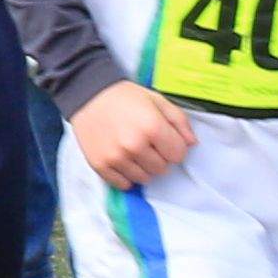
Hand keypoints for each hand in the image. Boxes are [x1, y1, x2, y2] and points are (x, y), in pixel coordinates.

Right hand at [69, 84, 194, 186]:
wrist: (86, 93)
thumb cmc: (124, 96)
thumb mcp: (157, 100)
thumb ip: (179, 121)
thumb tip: (191, 144)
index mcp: (152, 127)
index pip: (178, 155)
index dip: (173, 146)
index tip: (163, 138)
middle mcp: (134, 145)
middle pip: (162, 168)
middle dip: (158, 156)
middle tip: (146, 142)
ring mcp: (116, 158)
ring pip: (145, 178)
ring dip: (143, 167)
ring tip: (133, 150)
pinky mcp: (100, 165)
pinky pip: (124, 184)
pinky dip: (126, 175)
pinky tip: (122, 159)